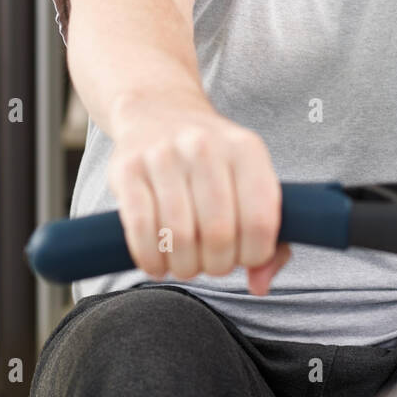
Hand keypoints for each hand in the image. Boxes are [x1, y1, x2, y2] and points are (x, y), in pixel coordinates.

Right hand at [107, 92, 290, 295]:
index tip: (244, 258)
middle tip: (211, 264)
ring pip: (178, 237)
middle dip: (217, 265)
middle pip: (218, 235)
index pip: (260, 222)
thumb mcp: (250, 182)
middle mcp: (206, 147)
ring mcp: (164, 155)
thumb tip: (260, 285)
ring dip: (183, 266)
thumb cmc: (214, 162)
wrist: (158, 111)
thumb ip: (270, 236)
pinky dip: (149, 259)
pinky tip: (156, 264)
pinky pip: (140, 229)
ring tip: (185, 265)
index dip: (254, 255)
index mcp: (247, 149)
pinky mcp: (127, 169)